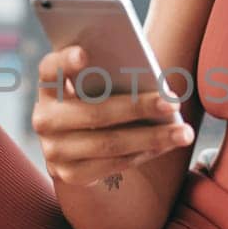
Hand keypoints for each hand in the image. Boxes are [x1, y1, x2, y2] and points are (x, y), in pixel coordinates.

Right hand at [33, 44, 189, 186]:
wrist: (71, 148)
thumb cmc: (92, 102)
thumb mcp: (91, 86)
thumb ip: (107, 76)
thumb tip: (151, 79)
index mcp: (48, 88)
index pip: (50, 69)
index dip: (65, 61)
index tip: (85, 54)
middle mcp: (44, 119)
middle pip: (95, 113)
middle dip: (139, 107)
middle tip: (172, 102)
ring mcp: (53, 150)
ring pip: (109, 143)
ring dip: (152, 138)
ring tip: (183, 132)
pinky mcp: (68, 175)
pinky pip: (113, 164)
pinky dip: (143, 154)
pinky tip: (166, 145)